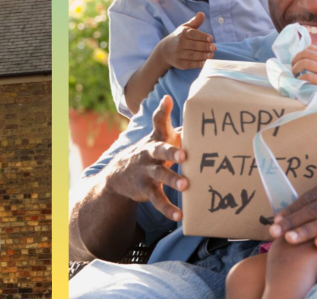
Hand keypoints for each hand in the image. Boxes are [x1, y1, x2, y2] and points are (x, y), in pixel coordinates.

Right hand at [103, 96, 187, 220]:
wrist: (118, 175)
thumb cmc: (150, 152)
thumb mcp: (159, 138)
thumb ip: (177, 128)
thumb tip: (198, 116)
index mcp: (157, 138)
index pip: (158, 121)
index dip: (163, 110)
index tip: (168, 100)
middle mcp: (150, 152)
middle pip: (160, 149)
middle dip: (172, 151)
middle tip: (184, 155)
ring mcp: (146, 171)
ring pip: (159, 175)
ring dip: (172, 180)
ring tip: (186, 186)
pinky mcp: (145, 189)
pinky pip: (157, 199)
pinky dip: (168, 208)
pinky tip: (179, 215)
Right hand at [158, 12, 215, 69]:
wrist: (165, 50)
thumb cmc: (180, 37)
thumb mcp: (185, 28)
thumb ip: (195, 22)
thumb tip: (201, 14)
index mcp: (182, 33)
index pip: (193, 34)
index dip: (202, 36)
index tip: (211, 38)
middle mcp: (179, 43)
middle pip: (194, 45)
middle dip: (205, 47)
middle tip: (214, 48)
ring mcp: (179, 54)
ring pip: (192, 55)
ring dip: (203, 56)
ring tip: (212, 55)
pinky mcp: (179, 63)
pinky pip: (190, 64)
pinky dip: (198, 64)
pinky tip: (205, 62)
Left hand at [291, 46, 316, 103]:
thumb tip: (311, 63)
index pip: (311, 48)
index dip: (300, 52)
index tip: (297, 61)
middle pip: (305, 53)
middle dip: (295, 60)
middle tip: (292, 68)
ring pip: (305, 63)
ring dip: (295, 68)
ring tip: (294, 75)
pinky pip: (310, 77)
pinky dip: (302, 78)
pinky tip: (300, 82)